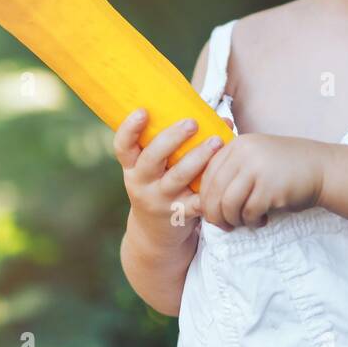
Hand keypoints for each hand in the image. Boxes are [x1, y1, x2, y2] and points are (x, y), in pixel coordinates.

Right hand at [113, 108, 222, 246]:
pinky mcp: (180, 214)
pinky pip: (197, 200)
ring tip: (217, 141)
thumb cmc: (158, 186)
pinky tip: (225, 174)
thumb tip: (216, 115)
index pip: (123, 146)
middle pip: (153, 158)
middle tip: (192, 122)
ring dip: (198, 157)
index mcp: (132, 167)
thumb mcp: (151, 169)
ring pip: (178, 176)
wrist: (153, 235)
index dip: (129, 129)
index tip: (142, 111)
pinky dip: (211, 187)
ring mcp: (160, 199)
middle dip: (172, 138)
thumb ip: (170, 144)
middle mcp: (141, 183)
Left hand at [198, 133, 326, 230]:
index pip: (208, 173)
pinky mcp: (270, 188)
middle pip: (214, 191)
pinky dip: (252, 222)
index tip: (211, 211)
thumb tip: (205, 199)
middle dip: (214, 214)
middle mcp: (244, 153)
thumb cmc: (286, 167)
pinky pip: (248, 212)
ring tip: (244, 223)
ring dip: (233, 220)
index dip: (205, 197)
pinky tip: (261, 220)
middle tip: (223, 225)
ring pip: (227, 204)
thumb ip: (233, 168)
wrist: (323, 168)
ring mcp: (257, 169)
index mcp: (238, 144)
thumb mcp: (256, 156)